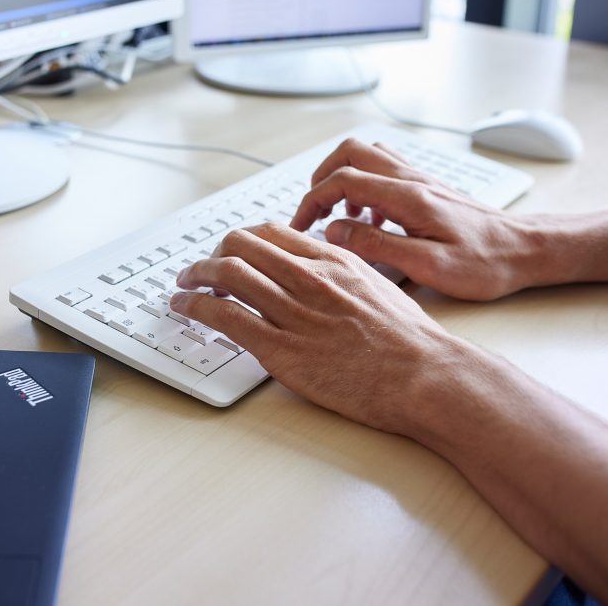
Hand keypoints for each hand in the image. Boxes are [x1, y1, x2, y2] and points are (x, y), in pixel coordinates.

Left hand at [170, 223, 457, 433]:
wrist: (422, 375)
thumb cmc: (409, 340)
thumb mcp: (378, 286)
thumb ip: (343, 274)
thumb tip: (321, 271)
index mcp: (333, 260)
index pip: (271, 232)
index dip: (243, 240)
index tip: (233, 252)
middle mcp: (308, 277)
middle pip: (240, 244)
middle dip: (213, 253)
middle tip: (202, 269)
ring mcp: (292, 311)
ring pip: (225, 274)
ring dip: (194, 276)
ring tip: (184, 285)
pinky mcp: (280, 348)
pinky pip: (224, 316)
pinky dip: (195, 306)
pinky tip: (185, 307)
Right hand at [289, 138, 553, 300]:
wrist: (526, 250)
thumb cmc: (486, 263)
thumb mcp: (428, 266)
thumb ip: (377, 247)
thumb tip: (336, 233)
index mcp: (408, 196)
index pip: (343, 179)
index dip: (312, 201)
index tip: (300, 227)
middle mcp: (413, 179)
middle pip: (350, 153)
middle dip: (321, 180)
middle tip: (313, 214)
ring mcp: (421, 180)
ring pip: (367, 157)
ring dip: (343, 181)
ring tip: (341, 219)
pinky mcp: (428, 188)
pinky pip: (385, 173)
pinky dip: (365, 190)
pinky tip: (373, 224)